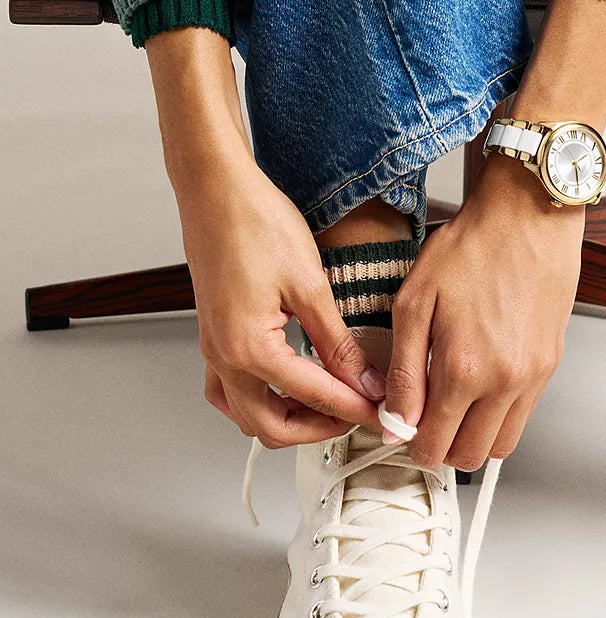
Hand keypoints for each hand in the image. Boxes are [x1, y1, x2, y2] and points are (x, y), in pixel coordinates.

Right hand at [176, 145, 383, 446]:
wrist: (215, 189)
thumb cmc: (254, 222)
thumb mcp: (309, 285)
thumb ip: (336, 342)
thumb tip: (362, 378)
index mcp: (247, 348)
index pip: (312, 396)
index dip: (354, 407)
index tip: (381, 412)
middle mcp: (223, 356)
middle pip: (270, 426)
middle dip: (319, 428)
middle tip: (358, 414)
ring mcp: (213, 349)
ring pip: (245, 415)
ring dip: (287, 420)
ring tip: (328, 406)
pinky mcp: (213, 336)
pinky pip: (229, 391)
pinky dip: (260, 400)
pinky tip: (288, 386)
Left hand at [384, 154, 583, 469]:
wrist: (529, 216)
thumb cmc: (472, 247)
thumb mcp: (414, 303)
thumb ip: (404, 371)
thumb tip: (395, 420)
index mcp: (465, 369)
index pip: (435, 445)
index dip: (411, 443)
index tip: (402, 426)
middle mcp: (505, 382)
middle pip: (470, 457)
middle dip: (442, 447)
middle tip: (424, 418)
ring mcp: (534, 376)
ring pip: (502, 445)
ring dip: (474, 436)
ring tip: (453, 403)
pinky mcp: (551, 364)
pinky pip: (524, 415)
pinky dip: (499, 414)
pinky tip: (480, 382)